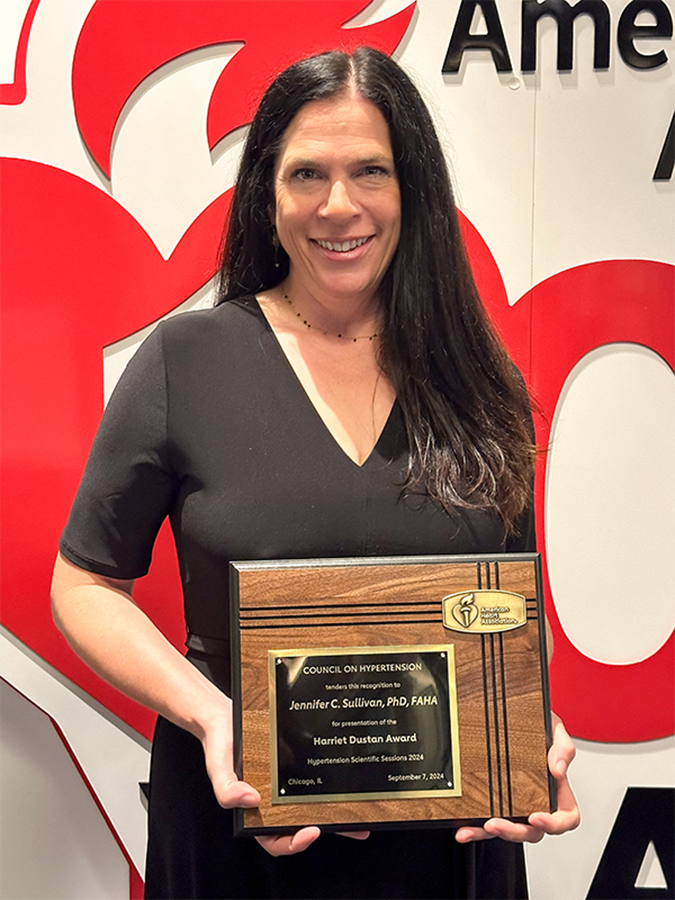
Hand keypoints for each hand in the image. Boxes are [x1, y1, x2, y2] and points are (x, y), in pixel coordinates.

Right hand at [201, 705, 368, 854]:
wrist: (225, 714)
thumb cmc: (221, 745)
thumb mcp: (219, 768)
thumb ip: (227, 789)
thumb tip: (249, 800)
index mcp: (255, 812)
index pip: (275, 839)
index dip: (294, 843)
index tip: (311, 831)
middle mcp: (274, 801)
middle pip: (302, 824)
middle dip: (329, 829)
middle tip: (352, 826)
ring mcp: (287, 784)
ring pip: (313, 803)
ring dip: (336, 810)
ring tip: (361, 812)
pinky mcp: (296, 765)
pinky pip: (313, 778)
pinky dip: (330, 781)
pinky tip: (344, 779)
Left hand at [455, 712, 579, 843]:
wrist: (514, 711)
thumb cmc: (539, 723)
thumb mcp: (555, 727)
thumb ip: (563, 747)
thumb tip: (558, 770)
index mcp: (556, 789)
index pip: (566, 817)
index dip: (554, 824)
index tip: (536, 817)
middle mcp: (536, 800)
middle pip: (533, 830)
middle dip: (515, 831)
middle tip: (498, 823)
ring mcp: (515, 802)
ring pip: (509, 829)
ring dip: (493, 832)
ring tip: (482, 826)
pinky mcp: (495, 800)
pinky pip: (486, 819)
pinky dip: (476, 828)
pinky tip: (465, 829)